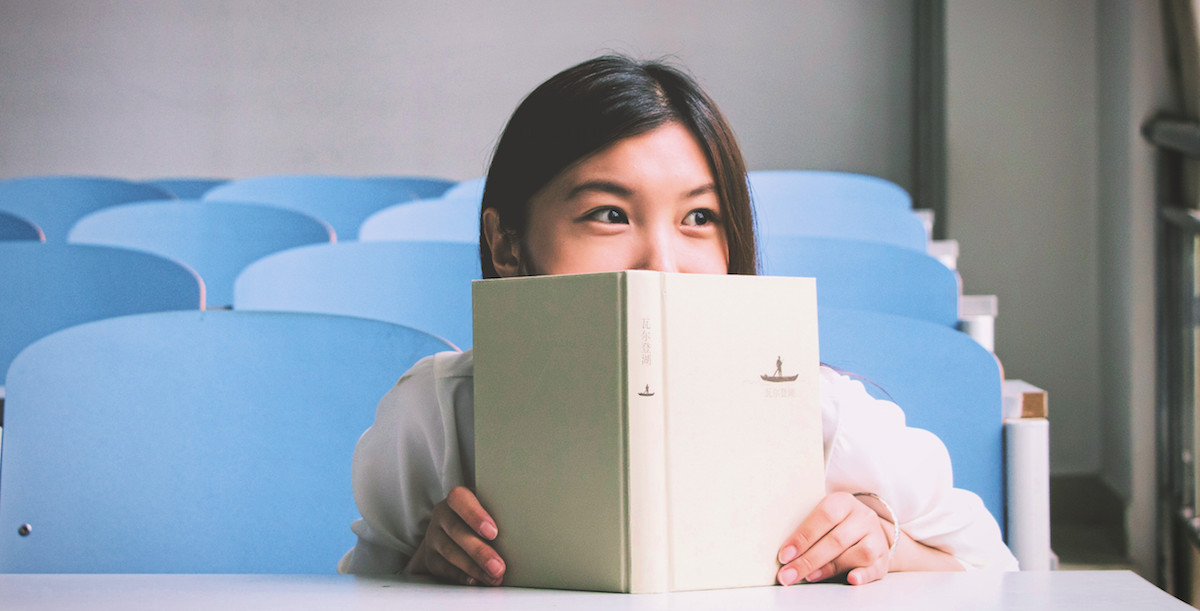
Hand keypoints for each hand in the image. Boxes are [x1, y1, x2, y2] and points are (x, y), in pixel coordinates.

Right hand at [407, 486, 505, 585]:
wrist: (450, 530)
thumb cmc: (478, 517)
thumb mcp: (486, 508)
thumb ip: (497, 514)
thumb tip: (522, 534)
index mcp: (456, 499)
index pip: (459, 499)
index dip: (474, 515)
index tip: (493, 533)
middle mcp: (442, 516)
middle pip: (457, 531)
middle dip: (479, 551)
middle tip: (498, 567)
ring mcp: (434, 537)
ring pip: (450, 552)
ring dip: (474, 567)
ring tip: (493, 577)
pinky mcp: (431, 557)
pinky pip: (444, 568)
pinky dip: (461, 576)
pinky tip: (476, 581)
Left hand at [776, 492, 892, 585]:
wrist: (869, 530)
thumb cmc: (837, 525)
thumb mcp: (824, 519)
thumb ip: (809, 531)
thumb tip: (787, 554)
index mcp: (844, 502)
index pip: (824, 516)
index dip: (803, 537)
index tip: (784, 555)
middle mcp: (863, 517)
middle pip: (837, 539)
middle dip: (809, 560)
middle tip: (789, 574)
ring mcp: (876, 537)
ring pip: (859, 553)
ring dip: (831, 567)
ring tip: (810, 576)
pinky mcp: (884, 559)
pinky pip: (876, 567)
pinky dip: (863, 575)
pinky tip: (850, 579)